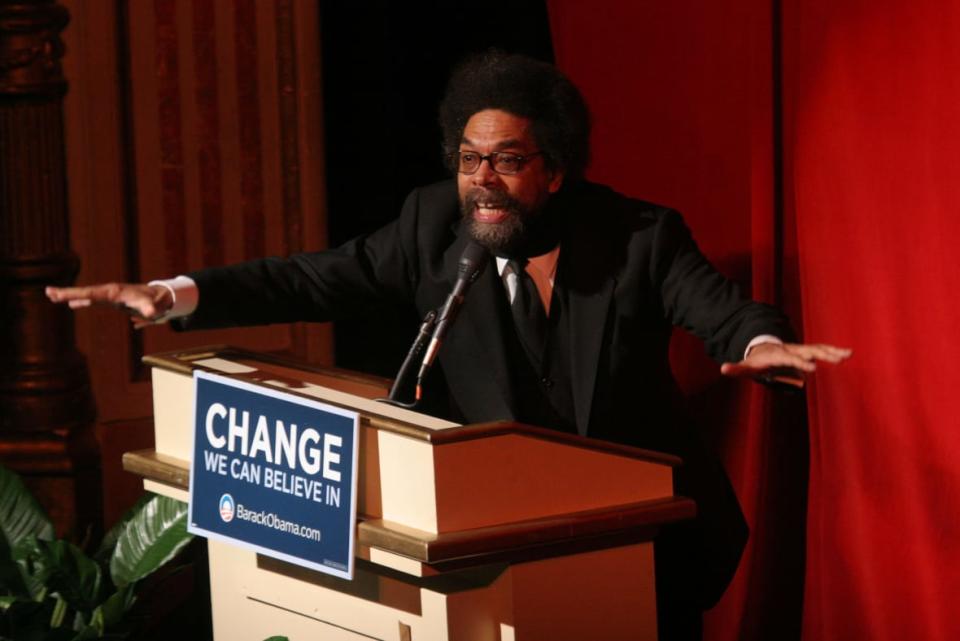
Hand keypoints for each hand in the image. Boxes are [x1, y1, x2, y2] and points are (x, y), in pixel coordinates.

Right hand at [45, 282, 173, 328]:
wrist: (159, 297)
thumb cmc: (155, 302)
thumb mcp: (153, 306)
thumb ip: (150, 309)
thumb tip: (151, 314)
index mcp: (113, 292)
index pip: (91, 293)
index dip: (76, 295)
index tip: (62, 295)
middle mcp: (108, 292)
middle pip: (84, 292)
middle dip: (66, 292)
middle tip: (48, 292)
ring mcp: (108, 295)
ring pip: (85, 295)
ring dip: (69, 295)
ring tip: (52, 295)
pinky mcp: (110, 300)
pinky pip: (91, 300)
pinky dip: (80, 300)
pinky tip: (71, 304)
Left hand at [720, 342, 851, 386]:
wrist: (761, 347)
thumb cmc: (755, 360)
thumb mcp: (745, 367)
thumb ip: (736, 368)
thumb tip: (723, 368)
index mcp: (778, 355)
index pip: (790, 359)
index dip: (800, 363)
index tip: (812, 369)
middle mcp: (790, 349)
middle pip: (807, 351)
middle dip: (821, 354)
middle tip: (837, 359)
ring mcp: (799, 349)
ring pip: (816, 348)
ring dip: (831, 351)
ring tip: (848, 354)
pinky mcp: (805, 351)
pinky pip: (820, 350)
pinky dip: (833, 350)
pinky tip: (847, 353)